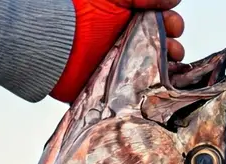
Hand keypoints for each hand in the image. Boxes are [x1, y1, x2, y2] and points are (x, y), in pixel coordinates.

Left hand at [50, 0, 184, 102]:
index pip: (159, 21)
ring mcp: (117, 64)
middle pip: (159, 46)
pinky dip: (149, 93)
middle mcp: (123, 40)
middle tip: (173, 48)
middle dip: (172, 47)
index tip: (175, 26)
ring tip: (170, 69)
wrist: (50, 36)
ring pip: (151, 70)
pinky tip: (158, 90)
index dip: (171, 23)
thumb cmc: (77, 8)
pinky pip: (134, 92)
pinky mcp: (108, 86)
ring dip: (166, 71)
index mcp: (126, 17)